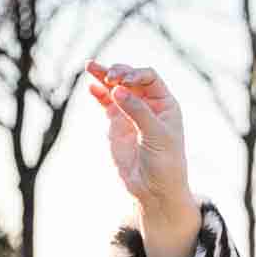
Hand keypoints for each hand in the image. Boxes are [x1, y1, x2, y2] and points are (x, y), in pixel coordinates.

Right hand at [85, 61, 192, 217]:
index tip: (124, 82)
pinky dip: (99, 94)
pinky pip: (106, 104)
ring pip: (116, 89)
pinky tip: (91, 87)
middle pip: (130, 79)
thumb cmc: (165, 163)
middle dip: (118, 73)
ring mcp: (131, 114)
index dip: (136, 74)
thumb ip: (138, 112)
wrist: (154, 190)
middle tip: (109, 77)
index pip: (149, 78)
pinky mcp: (117, 125)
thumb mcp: (156, 135)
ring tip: (90, 66)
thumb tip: (118, 89)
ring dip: (104, 77)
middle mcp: (148, 106)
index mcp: (165, 104)